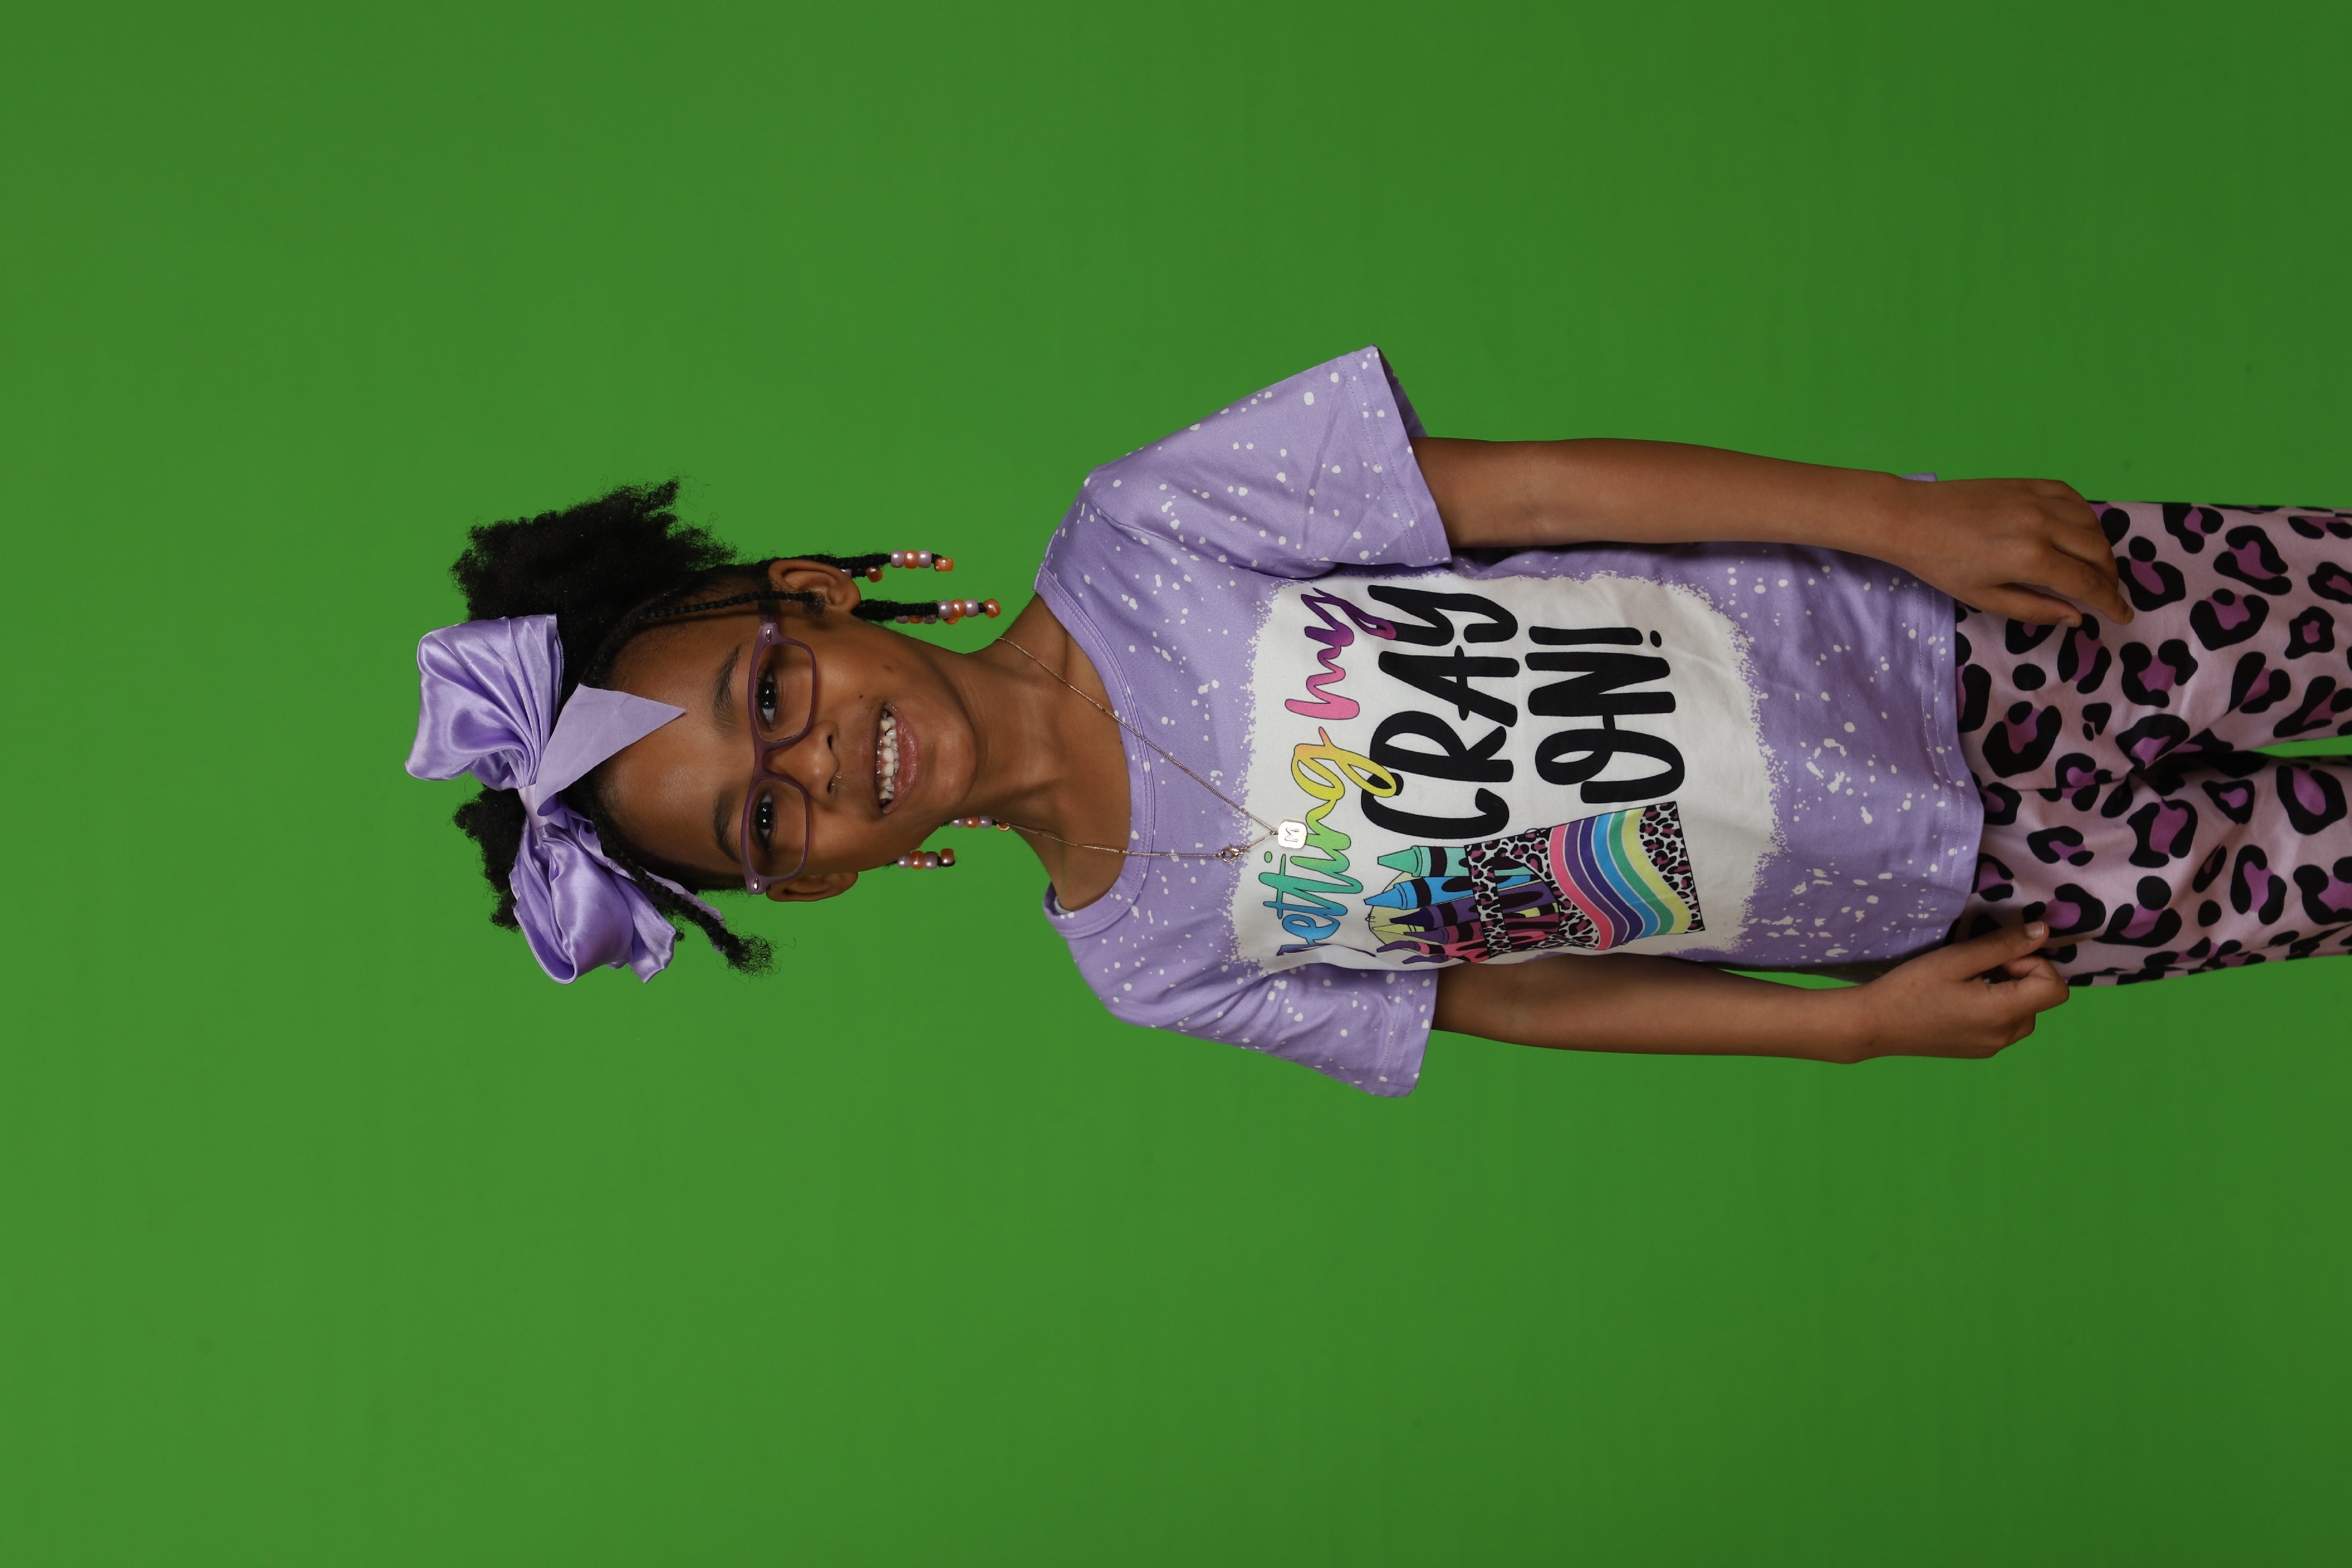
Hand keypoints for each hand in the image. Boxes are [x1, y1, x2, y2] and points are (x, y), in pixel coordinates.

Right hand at [1828, 922, 2070, 1061]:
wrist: (1874, 1025)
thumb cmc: (1910, 988)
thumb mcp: (1956, 959)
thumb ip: (2002, 945)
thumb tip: (2043, 932)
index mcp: (2003, 1014)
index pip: (2055, 988)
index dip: (2034, 963)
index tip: (1998, 957)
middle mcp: (2005, 1036)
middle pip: (2041, 999)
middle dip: (2020, 975)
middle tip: (1979, 965)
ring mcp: (1992, 1047)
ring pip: (2025, 1012)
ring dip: (2009, 991)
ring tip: (1969, 982)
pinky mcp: (1978, 1050)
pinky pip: (2005, 1025)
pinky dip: (1995, 1007)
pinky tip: (1960, 999)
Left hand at [1878, 478, 2128, 627]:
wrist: (1911, 518)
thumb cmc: (1941, 564)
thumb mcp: (1985, 598)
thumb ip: (2036, 609)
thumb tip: (2076, 616)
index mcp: (2031, 557)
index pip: (2087, 584)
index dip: (2110, 602)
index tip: (2123, 616)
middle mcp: (2043, 524)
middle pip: (2098, 553)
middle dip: (2109, 578)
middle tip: (2107, 595)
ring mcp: (2037, 499)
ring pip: (2092, 524)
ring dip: (2101, 549)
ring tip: (2095, 569)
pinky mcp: (2029, 483)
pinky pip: (2074, 499)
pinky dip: (2086, 518)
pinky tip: (2081, 533)